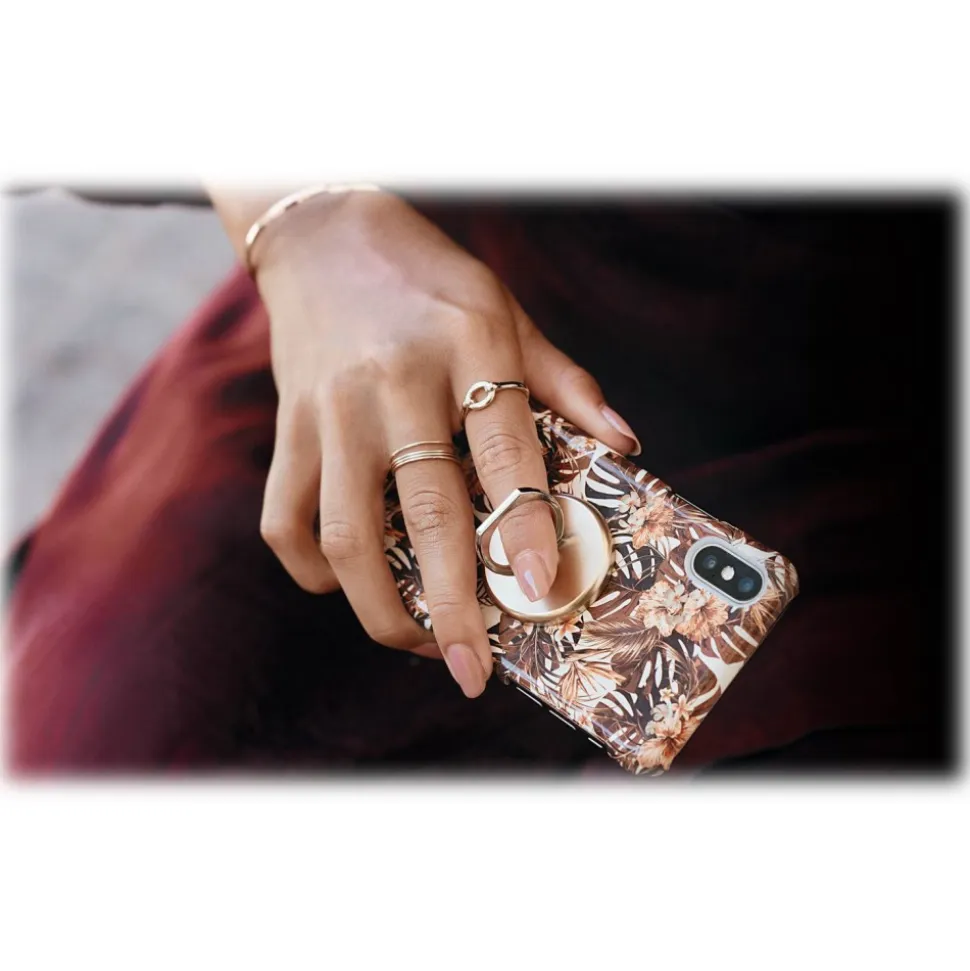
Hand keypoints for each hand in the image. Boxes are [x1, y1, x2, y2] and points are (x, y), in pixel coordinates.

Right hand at [246, 190, 639, 695]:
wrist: (325, 235)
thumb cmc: (429, 280)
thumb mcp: (505, 309)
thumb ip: (562, 379)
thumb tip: (623, 443)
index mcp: (467, 346)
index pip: (504, 449)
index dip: (523, 525)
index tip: (539, 588)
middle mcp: (395, 383)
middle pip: (425, 511)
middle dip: (452, 605)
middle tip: (475, 670)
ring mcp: (331, 409)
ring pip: (345, 533)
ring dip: (380, 607)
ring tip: (420, 643)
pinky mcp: (288, 427)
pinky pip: (287, 519)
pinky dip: (313, 570)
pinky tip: (347, 585)